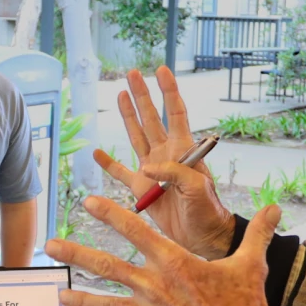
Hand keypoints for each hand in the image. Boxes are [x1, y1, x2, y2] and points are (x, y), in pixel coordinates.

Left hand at [46, 195, 298, 305]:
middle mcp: (154, 286)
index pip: (134, 228)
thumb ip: (257, 234)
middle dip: (75, 253)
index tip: (88, 202)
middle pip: (105, 266)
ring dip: (80, 300)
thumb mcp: (251, 265)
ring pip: (106, 305)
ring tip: (59, 298)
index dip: (109, 212)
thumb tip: (275, 208)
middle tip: (50, 245)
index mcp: (173, 262)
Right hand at [99, 67, 236, 259]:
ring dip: (128, 116)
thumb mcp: (197, 187)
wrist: (202, 236)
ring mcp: (152, 171)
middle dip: (143, 95)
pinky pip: (120, 173)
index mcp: (183, 150)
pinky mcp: (141, 190)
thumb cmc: (208, 209)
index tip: (162, 70)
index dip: (169, 91)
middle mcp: (166, 155)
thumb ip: (174, 173)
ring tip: (120, 95)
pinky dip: (108, 164)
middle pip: (151, 118)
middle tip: (133, 74)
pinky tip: (97, 153)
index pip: (175, 113)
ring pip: (136, 137)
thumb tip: (147, 168)